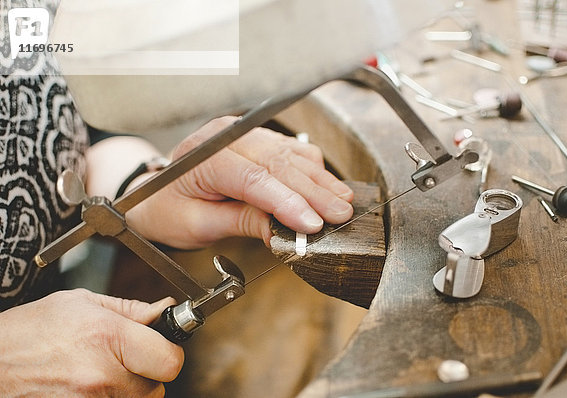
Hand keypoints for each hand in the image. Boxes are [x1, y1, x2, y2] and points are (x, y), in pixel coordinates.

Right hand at [0, 289, 183, 397]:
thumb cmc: (30, 331)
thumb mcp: (81, 303)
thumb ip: (131, 309)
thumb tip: (165, 309)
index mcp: (107, 337)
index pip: (170, 361)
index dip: (169, 352)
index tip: (160, 347)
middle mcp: (101, 376)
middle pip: (157, 389)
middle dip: (147, 374)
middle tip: (125, 360)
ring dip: (128, 391)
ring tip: (101, 371)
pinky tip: (90, 387)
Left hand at [127, 116, 353, 247]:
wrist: (155, 194)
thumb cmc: (168, 210)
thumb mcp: (198, 225)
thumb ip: (241, 222)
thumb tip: (283, 233)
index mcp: (204, 157)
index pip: (254, 178)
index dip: (287, 201)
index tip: (312, 224)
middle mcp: (226, 137)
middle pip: (279, 163)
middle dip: (314, 192)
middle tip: (339, 214)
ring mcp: (243, 134)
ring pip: (290, 154)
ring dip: (319, 180)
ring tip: (342, 202)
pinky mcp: (256, 139)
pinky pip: (290, 150)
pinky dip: (311, 170)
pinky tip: (326, 187)